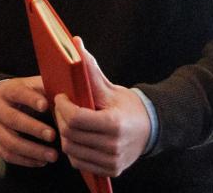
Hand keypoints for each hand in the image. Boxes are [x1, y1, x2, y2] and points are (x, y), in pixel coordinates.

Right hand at [0, 75, 58, 167]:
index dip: (31, 99)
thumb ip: (43, 87)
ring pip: (10, 142)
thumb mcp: (27, 85)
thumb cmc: (18, 94)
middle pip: (12, 119)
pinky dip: (26, 160)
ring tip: (53, 155)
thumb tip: (65, 92)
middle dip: (34, 129)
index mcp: (6, 91)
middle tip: (53, 136)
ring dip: (32, 151)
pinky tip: (41, 161)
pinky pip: (8, 155)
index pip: (17, 93)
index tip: (46, 106)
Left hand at [53, 37, 151, 177]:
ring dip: (66, 136)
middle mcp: (114, 145)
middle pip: (70, 136)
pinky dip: (74, 151)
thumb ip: (91, 68)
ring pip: (72, 152)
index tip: (62, 97)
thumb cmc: (127, 106)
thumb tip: (75, 42)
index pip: (75, 119)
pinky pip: (80, 163)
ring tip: (70, 122)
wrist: (151, 127)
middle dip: (61, 120)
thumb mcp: (110, 88)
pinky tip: (79, 138)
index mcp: (114, 123)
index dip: (62, 107)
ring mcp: (113, 161)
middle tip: (63, 109)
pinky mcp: (111, 169)